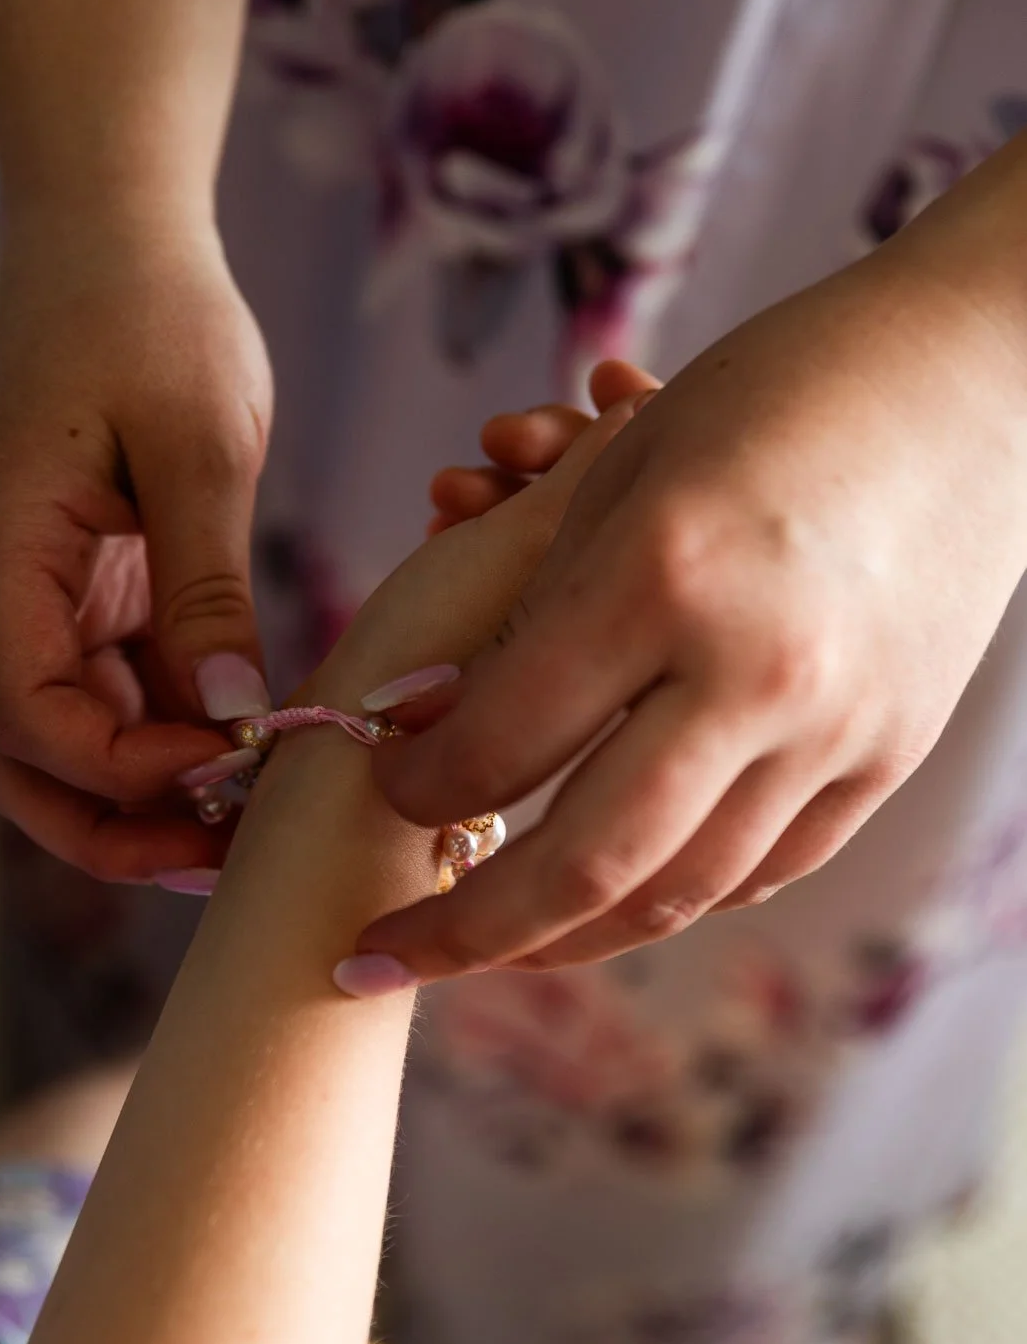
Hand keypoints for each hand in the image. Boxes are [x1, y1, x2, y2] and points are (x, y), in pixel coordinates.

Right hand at [0, 217, 272, 879]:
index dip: (121, 771)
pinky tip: (244, 754)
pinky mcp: (89, 594)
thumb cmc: (151, 316)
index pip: (27, 717)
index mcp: (0, 555)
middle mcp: (2, 594)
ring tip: (242, 825)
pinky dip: (169, 740)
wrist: (120, 241)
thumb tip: (226, 714)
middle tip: (220, 857)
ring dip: (142, 797)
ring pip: (65, 746)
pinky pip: (113, 697)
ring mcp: (40, 600)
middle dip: (112, 826)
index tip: (224, 771)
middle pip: (23, 763)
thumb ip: (205, 583)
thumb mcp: (196, 443)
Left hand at [354, 235, 1026, 980]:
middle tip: (377, 960)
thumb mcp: (625, 472)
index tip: (385, 786)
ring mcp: (837, 728)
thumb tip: (424, 725)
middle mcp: (755, 672)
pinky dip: (677, 897)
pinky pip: (765, 868)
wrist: (975, 383)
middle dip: (464, 931)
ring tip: (489, 950)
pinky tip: (612, 901)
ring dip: (567, 942)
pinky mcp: (890, 756)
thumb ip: (532, 606)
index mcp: (663, 576)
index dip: (420, 785)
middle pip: (588, 862)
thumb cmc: (774, 393)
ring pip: (681, 893)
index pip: (504, 740)